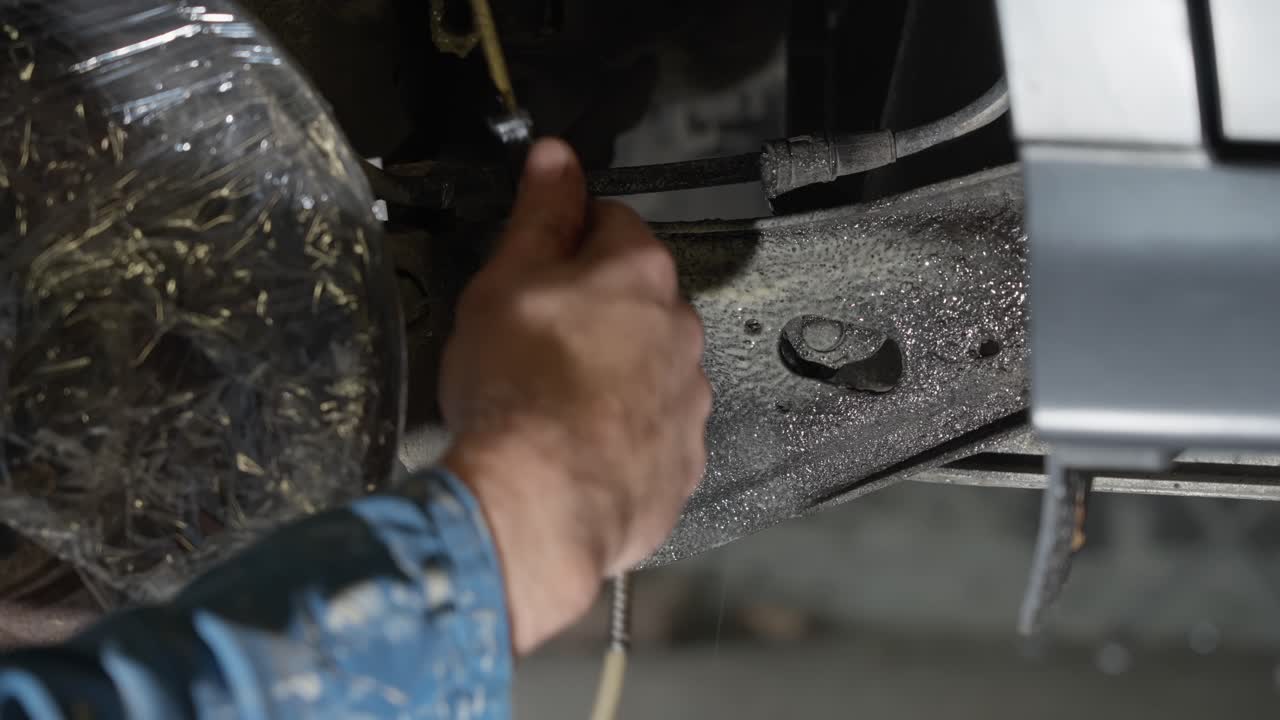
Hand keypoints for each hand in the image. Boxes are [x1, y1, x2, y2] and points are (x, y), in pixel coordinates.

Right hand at [439, 139, 710, 653]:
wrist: (538, 505)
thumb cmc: (516, 389)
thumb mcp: (505, 282)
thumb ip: (540, 214)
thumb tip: (557, 156)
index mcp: (640, 273)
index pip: (612, 222)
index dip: (569, 238)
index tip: (538, 264)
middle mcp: (682, 331)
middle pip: (640, 299)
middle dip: (597, 310)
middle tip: (537, 343)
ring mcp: (690, 402)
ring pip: (653, 367)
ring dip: (616, 374)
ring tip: (555, 405)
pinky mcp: (684, 464)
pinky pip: (657, 433)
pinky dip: (626, 436)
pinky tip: (580, 450)